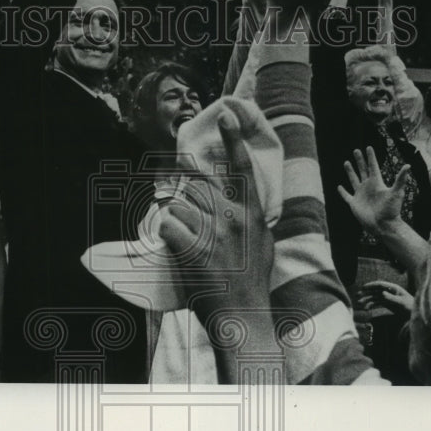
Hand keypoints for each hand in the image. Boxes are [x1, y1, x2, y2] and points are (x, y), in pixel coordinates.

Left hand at [160, 109, 273, 321]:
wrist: (244, 317)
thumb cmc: (254, 284)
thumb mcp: (264, 245)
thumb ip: (253, 220)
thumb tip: (245, 204)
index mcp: (253, 214)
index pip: (243, 168)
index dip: (233, 138)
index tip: (226, 113)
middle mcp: (234, 217)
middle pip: (197, 186)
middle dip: (187, 200)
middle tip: (190, 223)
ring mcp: (213, 232)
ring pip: (179, 204)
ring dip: (176, 219)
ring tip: (187, 242)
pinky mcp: (192, 249)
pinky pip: (167, 224)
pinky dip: (166, 233)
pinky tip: (176, 247)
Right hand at [338, 147, 407, 232]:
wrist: (383, 225)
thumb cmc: (391, 210)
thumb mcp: (396, 192)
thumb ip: (400, 179)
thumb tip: (408, 165)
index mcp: (376, 183)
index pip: (373, 166)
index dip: (370, 157)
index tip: (368, 147)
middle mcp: (368, 187)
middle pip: (362, 170)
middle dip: (359, 160)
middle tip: (356, 150)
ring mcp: (360, 195)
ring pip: (354, 180)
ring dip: (350, 171)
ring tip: (346, 162)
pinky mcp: (354, 203)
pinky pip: (347, 196)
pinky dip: (342, 192)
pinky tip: (339, 187)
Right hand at [357, 280, 414, 314]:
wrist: (415, 314)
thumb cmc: (411, 307)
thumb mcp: (401, 303)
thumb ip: (391, 298)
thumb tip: (381, 293)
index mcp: (394, 288)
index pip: (380, 285)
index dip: (371, 285)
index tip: (363, 287)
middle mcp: (389, 292)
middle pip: (375, 290)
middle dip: (366, 293)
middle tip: (357, 295)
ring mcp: (388, 297)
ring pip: (375, 297)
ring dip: (367, 300)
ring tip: (360, 304)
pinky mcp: (387, 304)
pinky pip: (377, 303)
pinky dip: (371, 305)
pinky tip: (366, 309)